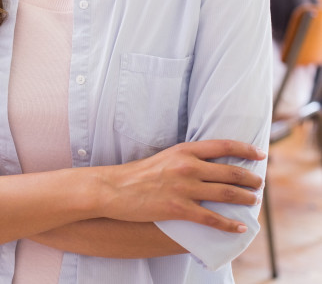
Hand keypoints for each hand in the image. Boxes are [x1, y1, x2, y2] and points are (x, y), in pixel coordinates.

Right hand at [100, 140, 264, 232]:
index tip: (260, 154)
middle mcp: (187, 166)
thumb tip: (208, 164)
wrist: (114, 188)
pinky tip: (239, 228)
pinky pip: (211, 218)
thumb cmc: (138, 173)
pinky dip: (228, 224)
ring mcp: (184, 188)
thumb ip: (186, 158)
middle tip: (259, 184)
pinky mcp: (178, 209)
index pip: (223, 146)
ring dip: (244, 199)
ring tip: (253, 201)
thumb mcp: (165, 157)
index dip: (245, 150)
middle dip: (249, 179)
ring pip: (225, 194)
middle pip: (229, 172)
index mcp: (184, 150)